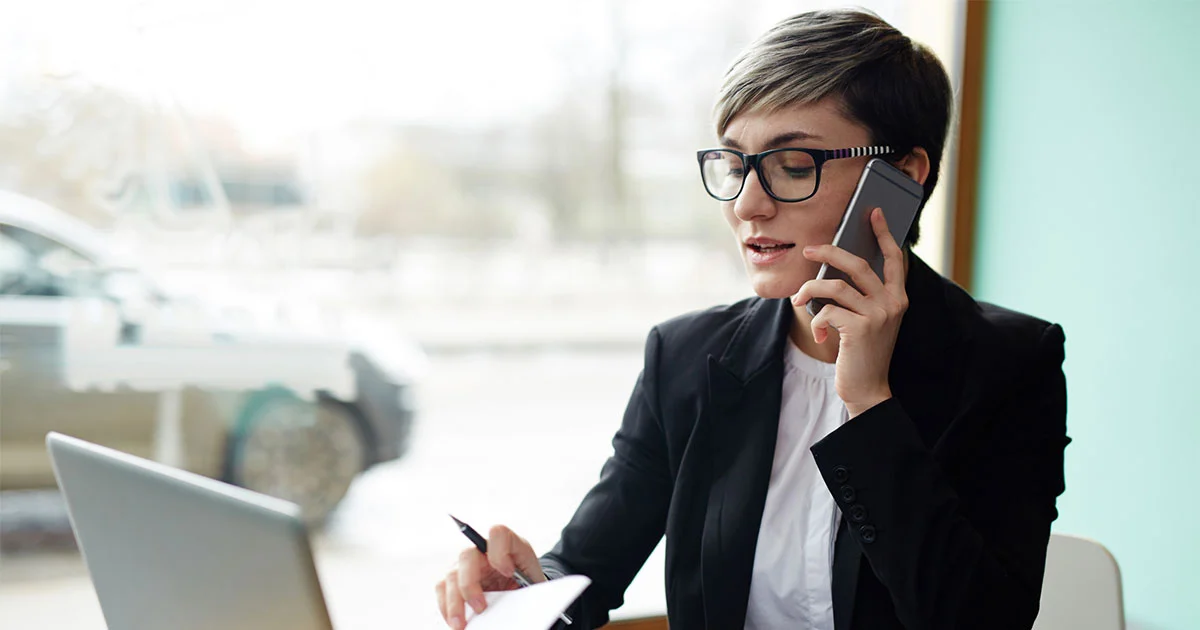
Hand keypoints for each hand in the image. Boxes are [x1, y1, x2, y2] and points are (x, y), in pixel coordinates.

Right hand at [435, 525, 546, 629]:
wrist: (521, 585)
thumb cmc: (527, 579)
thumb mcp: (532, 578)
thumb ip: (524, 583)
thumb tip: (514, 602)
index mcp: (506, 542)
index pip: (497, 533)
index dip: (500, 552)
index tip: (509, 572)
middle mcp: (481, 549)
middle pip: (466, 556)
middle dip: (470, 585)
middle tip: (480, 608)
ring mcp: (465, 563)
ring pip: (451, 575)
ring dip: (454, 602)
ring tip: (460, 625)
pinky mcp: (455, 578)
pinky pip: (442, 589)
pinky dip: (446, 607)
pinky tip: (455, 622)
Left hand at [792, 208, 907, 416]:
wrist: (868, 390)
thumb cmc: (863, 353)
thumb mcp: (868, 320)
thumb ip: (861, 296)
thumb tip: (833, 268)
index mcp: (898, 298)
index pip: (893, 259)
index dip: (884, 234)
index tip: (873, 212)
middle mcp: (892, 303)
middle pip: (857, 264)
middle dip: (829, 253)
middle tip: (808, 249)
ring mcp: (878, 315)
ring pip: (835, 287)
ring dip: (810, 291)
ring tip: (798, 299)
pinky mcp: (860, 329)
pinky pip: (827, 311)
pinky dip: (817, 321)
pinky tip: (821, 336)